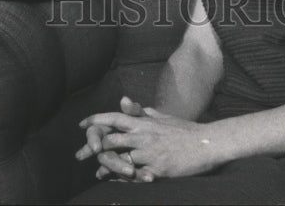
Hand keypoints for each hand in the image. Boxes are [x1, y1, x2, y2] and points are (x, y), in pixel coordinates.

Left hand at [78, 96, 217, 180]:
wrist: (205, 145)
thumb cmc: (183, 130)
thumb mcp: (162, 117)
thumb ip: (142, 111)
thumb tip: (125, 102)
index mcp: (143, 122)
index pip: (114, 117)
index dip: (96, 120)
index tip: (82, 125)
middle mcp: (143, 135)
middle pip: (110, 139)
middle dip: (92, 147)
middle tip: (80, 155)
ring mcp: (149, 153)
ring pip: (119, 159)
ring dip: (105, 166)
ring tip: (97, 172)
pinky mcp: (156, 169)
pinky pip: (134, 176)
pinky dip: (122, 179)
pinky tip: (115, 182)